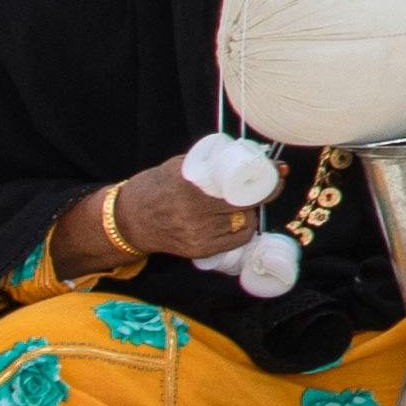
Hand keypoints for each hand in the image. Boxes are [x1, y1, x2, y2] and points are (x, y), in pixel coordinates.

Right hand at [92, 158, 257, 266]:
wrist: (127, 221)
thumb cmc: (155, 187)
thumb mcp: (180, 166)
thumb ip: (210, 163)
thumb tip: (249, 154)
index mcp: (190, 187)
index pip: (239, 185)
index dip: (265, 179)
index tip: (278, 171)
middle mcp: (195, 213)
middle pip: (246, 205)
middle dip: (264, 193)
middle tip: (272, 182)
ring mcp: (198, 235)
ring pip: (244, 223)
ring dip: (250, 211)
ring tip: (244, 200)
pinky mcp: (200, 250)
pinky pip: (236, 240)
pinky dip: (243, 228)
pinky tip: (237, 218)